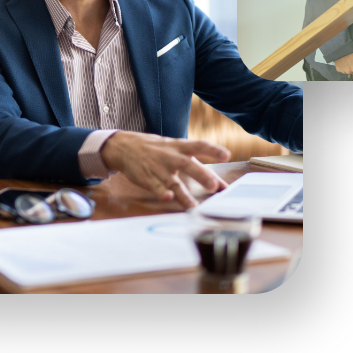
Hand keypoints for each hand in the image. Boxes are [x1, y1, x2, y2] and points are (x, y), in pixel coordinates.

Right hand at [101, 132, 230, 207]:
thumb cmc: (158, 149)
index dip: (213, 150)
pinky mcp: (148, 179)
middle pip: (188, 165)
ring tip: (193, 206)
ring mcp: (159, 169)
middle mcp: (171, 157)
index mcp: (180, 147)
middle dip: (201, 175)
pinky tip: (167, 198)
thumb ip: (199, 166)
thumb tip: (221, 184)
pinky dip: (161, 193)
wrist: (125, 146)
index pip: (199, 145)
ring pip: (173, 183)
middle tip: (213, 186)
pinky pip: (156, 187)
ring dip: (184, 195)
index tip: (226, 154)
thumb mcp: (177, 150)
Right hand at [334, 50, 352, 76]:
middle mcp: (349, 71)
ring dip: (349, 68)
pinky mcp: (338, 69)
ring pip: (349, 72)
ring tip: (349, 61)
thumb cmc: (350, 51)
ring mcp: (343, 71)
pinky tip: (344, 62)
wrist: (340, 49)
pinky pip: (343, 70)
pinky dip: (344, 67)